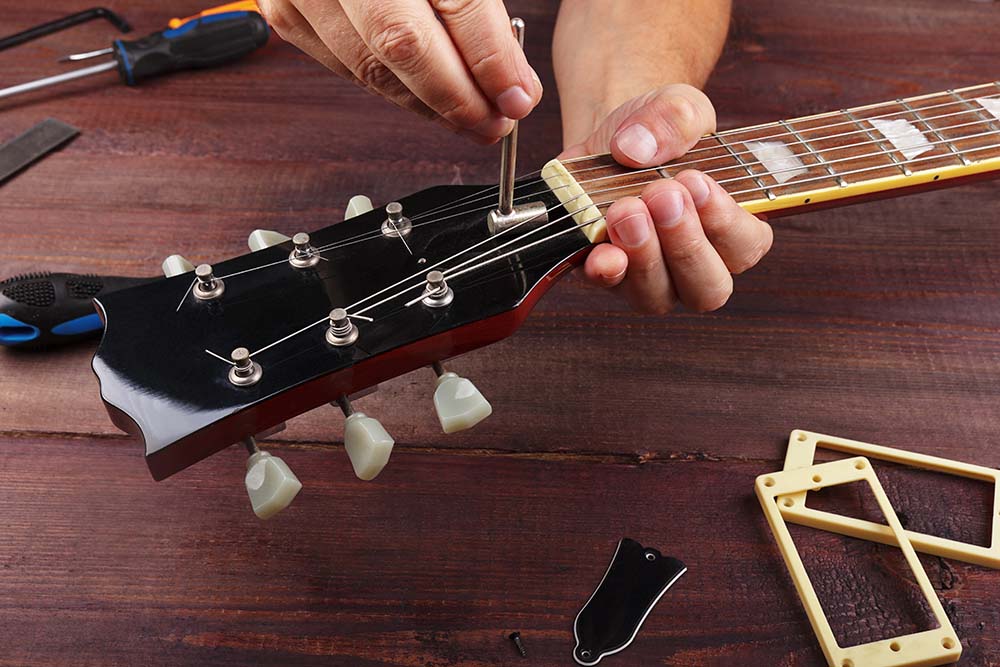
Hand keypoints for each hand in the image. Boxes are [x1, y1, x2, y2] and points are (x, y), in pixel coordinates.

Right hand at [258, 0, 542, 142]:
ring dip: (427, 104)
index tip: (518, 98)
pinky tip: (424, 98)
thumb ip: (482, 7)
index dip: (490, 59)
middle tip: (495, 124)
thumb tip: (514, 82)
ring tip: (469, 119)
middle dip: (458, 98)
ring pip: (370, 67)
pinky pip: (343, 65)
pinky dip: (389, 89)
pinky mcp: (284, 7)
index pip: (454, 1)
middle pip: (403, 44)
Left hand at [561, 84, 772, 313]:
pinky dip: (605, 271)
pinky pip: (608, 286)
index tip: (698, 183)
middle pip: (707, 289)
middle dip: (686, 244)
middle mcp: (695, 265)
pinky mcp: (607, 273)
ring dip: (644, 255)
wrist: (609, 139)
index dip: (727, 223)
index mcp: (732, 229)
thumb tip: (636, 148)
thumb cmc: (662, 133)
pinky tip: (601, 251)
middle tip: (662, 195)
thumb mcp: (679, 107)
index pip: (747, 247)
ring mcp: (650, 277)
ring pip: (658, 296)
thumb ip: (675, 119)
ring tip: (627, 209)